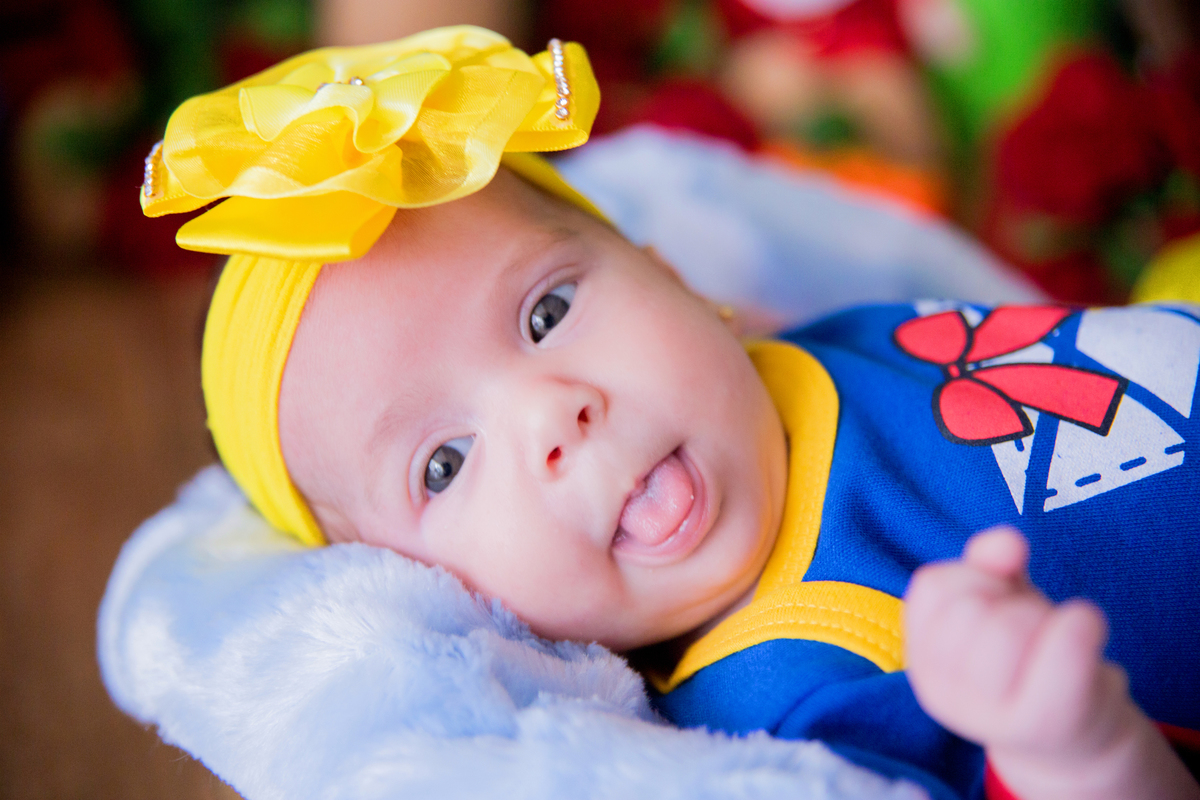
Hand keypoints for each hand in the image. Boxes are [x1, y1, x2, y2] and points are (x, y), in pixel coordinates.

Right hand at [905, 527, 1199, 798]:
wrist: (1069, 738)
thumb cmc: (1027, 656)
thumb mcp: (998, 602)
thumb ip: (989, 563)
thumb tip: (1007, 542)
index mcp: (922, 657)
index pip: (932, 586)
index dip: (974, 575)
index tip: (996, 597)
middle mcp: (940, 692)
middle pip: (970, 607)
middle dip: (1009, 598)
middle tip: (1030, 623)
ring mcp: (988, 714)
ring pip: (1010, 625)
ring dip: (1043, 615)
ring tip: (1053, 637)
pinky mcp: (1045, 723)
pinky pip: (1062, 652)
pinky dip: (1081, 622)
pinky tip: (1086, 627)